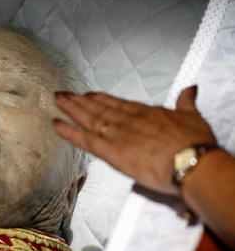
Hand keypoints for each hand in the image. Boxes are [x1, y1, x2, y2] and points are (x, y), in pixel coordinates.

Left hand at [54, 86, 216, 194]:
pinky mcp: (110, 151)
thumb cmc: (195, 143)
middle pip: (99, 107)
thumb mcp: (193, 117)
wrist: (190, 161)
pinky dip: (69, 131)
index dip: (102, 98)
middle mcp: (128, 120)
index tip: (90, 94)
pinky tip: (56, 124)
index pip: (118, 103)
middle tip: (64, 93)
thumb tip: (190, 89)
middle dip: (80, 100)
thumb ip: (187, 102)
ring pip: (88, 118)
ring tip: (57, 100)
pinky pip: (84, 139)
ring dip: (71, 108)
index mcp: (146, 112)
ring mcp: (117, 134)